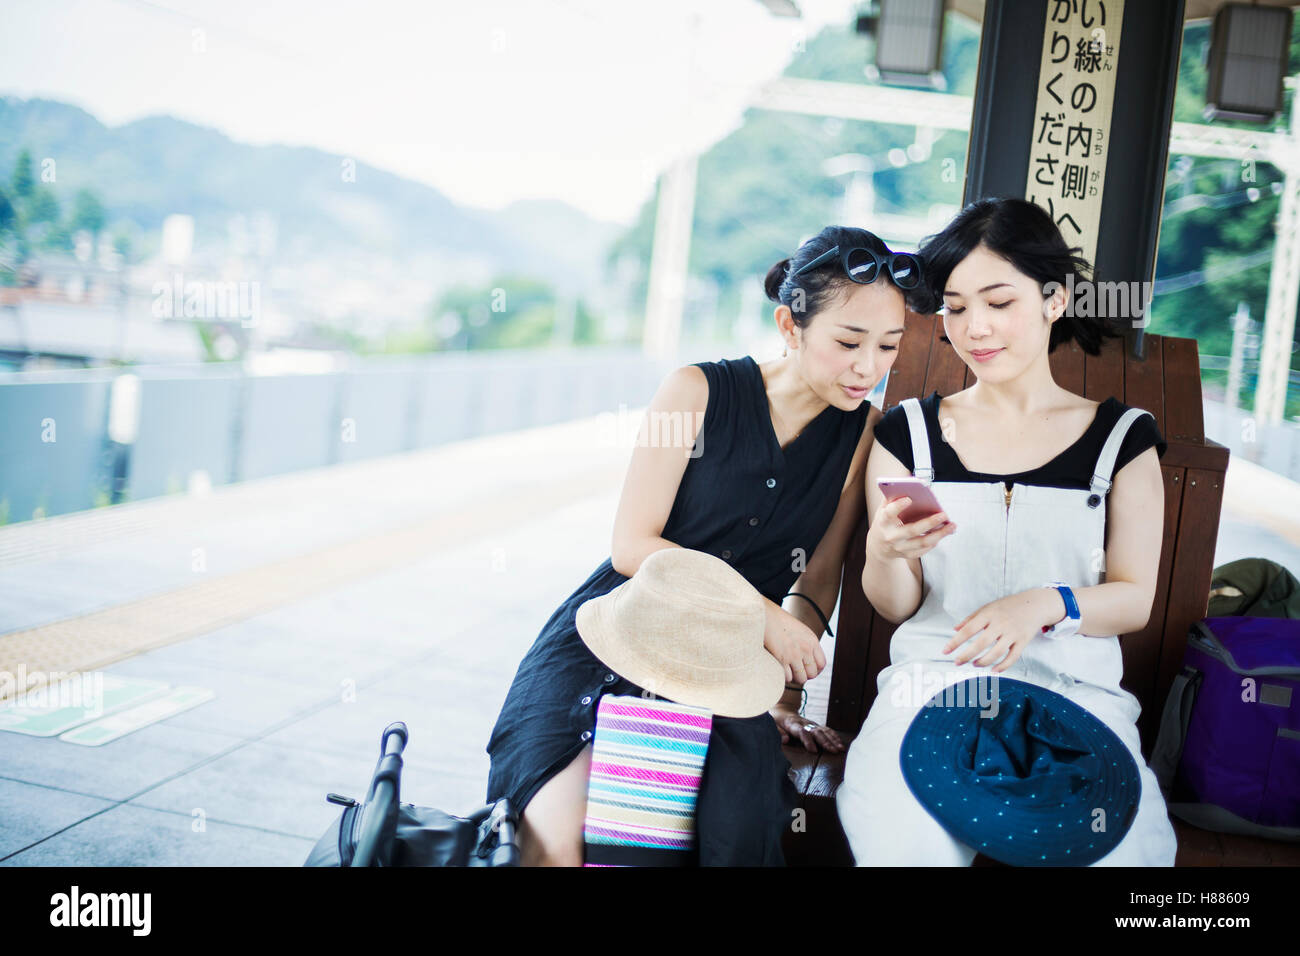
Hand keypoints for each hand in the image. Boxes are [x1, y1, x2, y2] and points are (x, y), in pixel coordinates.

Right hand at [762, 601, 825, 683]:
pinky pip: (787, 677)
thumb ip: (805, 643)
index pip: (821, 664)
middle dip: (803, 675)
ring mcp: (794, 655)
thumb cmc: (777, 621)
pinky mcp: (782, 659)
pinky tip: (777, 668)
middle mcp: (806, 649)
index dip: (814, 670)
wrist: (763, 614)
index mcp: (812, 641)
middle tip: (794, 671)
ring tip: (786, 670)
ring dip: (793, 677)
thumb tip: (805, 660)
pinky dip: (782, 676)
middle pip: (812, 674)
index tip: (806, 670)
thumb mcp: (798, 630)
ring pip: (801, 679)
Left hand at [771, 703, 844, 753]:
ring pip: (824, 731)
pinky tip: (840, 743)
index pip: (802, 732)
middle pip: (816, 732)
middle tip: (833, 751)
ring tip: (840, 749)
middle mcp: (805, 724)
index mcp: (793, 724)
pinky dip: (834, 736)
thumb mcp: (773, 725)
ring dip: (833, 740)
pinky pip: (827, 730)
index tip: (813, 750)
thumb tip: (785, 740)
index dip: (808, 741)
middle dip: (826, 742)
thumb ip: (779, 733)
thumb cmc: (777, 720)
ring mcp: (812, 724)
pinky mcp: (816, 725)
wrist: (783, 710)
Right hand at [866, 495, 955, 563]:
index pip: (889, 514)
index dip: (898, 506)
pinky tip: (943, 533)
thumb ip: (893, 498)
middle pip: (912, 530)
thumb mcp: (883, 509)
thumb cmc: (885, 522)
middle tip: (944, 514)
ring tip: (952, 525)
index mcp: (883, 522)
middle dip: (930, 522)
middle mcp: (891, 536)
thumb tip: (910, 485)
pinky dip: (935, 540)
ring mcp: (900, 547)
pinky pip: (925, 549)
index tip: (909, 499)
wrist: (878, 547)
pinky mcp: (908, 554)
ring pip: (923, 542)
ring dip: (940, 534)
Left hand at [942, 588, 1062, 671]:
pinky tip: (993, 670)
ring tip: (974, 664)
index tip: (945, 651)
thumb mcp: (987, 607)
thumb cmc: (1007, 606)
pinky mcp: (1023, 641)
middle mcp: (1000, 624)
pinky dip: (1003, 666)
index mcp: (989, 614)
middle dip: (967, 655)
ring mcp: (1013, 633)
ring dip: (983, 661)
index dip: (955, 641)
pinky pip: (1013, 657)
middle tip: (957, 662)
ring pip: (996, 652)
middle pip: (981, 643)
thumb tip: (954, 629)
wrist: (1035, 604)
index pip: (968, 629)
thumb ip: (971, 618)